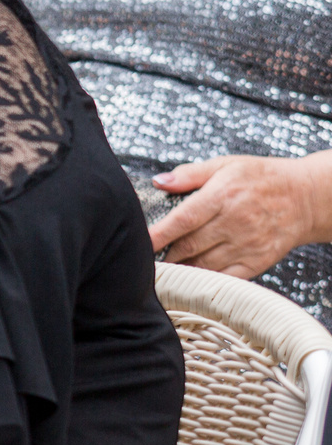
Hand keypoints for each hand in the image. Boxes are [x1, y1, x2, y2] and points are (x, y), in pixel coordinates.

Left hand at [151, 154, 331, 279]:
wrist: (307, 197)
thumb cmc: (262, 178)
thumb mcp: (226, 165)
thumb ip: (189, 174)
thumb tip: (159, 182)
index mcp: (224, 195)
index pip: (182, 220)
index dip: (158, 235)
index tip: (138, 244)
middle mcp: (236, 221)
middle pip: (189, 245)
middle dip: (164, 254)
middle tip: (144, 259)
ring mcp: (248, 244)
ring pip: (203, 264)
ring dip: (180, 268)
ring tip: (163, 267)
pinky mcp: (258, 261)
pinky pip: (225, 278)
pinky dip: (203, 279)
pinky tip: (189, 276)